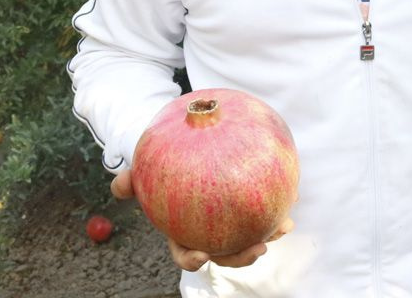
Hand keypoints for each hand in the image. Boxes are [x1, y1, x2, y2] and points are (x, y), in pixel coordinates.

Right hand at [111, 168, 294, 270]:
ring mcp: (230, 222)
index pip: (186, 254)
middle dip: (242, 256)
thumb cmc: (159, 168)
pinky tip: (293, 194)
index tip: (202, 256)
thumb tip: (118, 185)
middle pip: (225, 253)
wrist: (182, 152)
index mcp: (183, 231)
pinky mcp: (247, 206)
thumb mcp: (143, 171)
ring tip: (284, 226)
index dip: (194, 260)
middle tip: (258, 248)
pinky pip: (263, 208)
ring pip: (249, 234)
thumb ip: (130, 180)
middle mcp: (208, 231)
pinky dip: (278, 204)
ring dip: (268, 234)